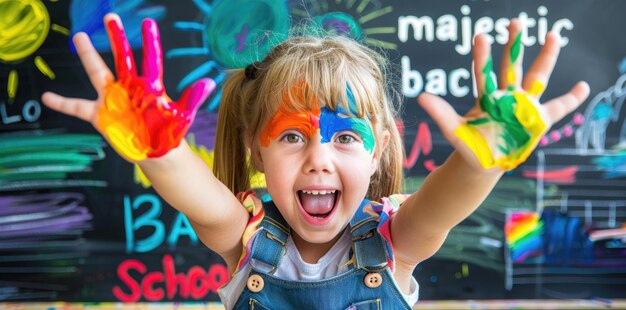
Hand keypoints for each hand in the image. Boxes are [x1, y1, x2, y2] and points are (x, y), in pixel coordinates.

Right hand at [42, 13, 214, 161]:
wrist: (156, 152)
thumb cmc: (169, 133)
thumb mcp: (182, 116)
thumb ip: (192, 99)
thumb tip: (209, 82)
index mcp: (150, 87)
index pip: (150, 59)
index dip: (149, 42)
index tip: (148, 22)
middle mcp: (130, 88)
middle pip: (121, 58)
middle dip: (116, 38)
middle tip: (111, 16)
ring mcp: (113, 99)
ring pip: (98, 73)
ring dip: (89, 56)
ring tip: (79, 36)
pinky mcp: (100, 115)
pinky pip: (77, 107)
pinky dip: (62, 103)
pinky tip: (47, 97)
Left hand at [418, 19, 589, 170]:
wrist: (483, 163)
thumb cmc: (469, 145)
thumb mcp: (454, 131)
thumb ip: (441, 114)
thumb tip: (421, 97)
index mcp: (487, 98)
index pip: (484, 73)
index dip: (482, 56)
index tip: (480, 36)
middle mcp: (506, 97)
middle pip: (512, 66)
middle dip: (514, 45)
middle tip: (515, 21)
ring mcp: (524, 107)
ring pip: (537, 78)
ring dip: (546, 57)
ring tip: (552, 35)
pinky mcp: (538, 121)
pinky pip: (558, 108)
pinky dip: (571, 99)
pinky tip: (583, 86)